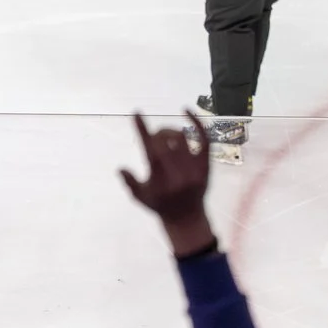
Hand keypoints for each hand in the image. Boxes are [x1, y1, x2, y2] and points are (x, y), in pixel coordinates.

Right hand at [120, 112, 215, 256]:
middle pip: (165, 139)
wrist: (187, 217)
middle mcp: (177, 171)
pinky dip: (197, 123)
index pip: (149, 148)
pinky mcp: (205, 163)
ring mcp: (193, 167)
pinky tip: (187, 111)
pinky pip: (204, 138)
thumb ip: (130, 182)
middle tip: (154, 136)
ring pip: (181, 137)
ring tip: (166, 136)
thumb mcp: (140, 197)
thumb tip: (121, 168)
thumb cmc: (160, 206)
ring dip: (170, 131)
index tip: (136, 113)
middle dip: (157, 133)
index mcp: (159, 178)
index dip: (142, 129)